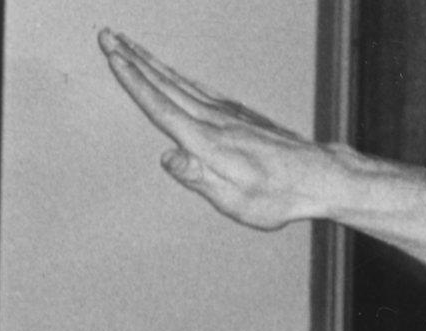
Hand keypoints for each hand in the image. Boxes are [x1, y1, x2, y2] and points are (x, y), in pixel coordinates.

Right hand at [98, 29, 330, 229]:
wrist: (319, 177)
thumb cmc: (278, 197)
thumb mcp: (237, 200)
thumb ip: (199, 178)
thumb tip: (167, 157)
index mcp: (208, 143)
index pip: (162, 107)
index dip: (134, 82)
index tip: (112, 56)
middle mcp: (215, 121)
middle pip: (166, 85)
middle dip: (133, 60)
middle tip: (106, 34)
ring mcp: (229, 114)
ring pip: (181, 82)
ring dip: (151, 62)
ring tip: (127, 43)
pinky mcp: (240, 114)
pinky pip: (199, 88)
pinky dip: (178, 75)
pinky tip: (169, 71)